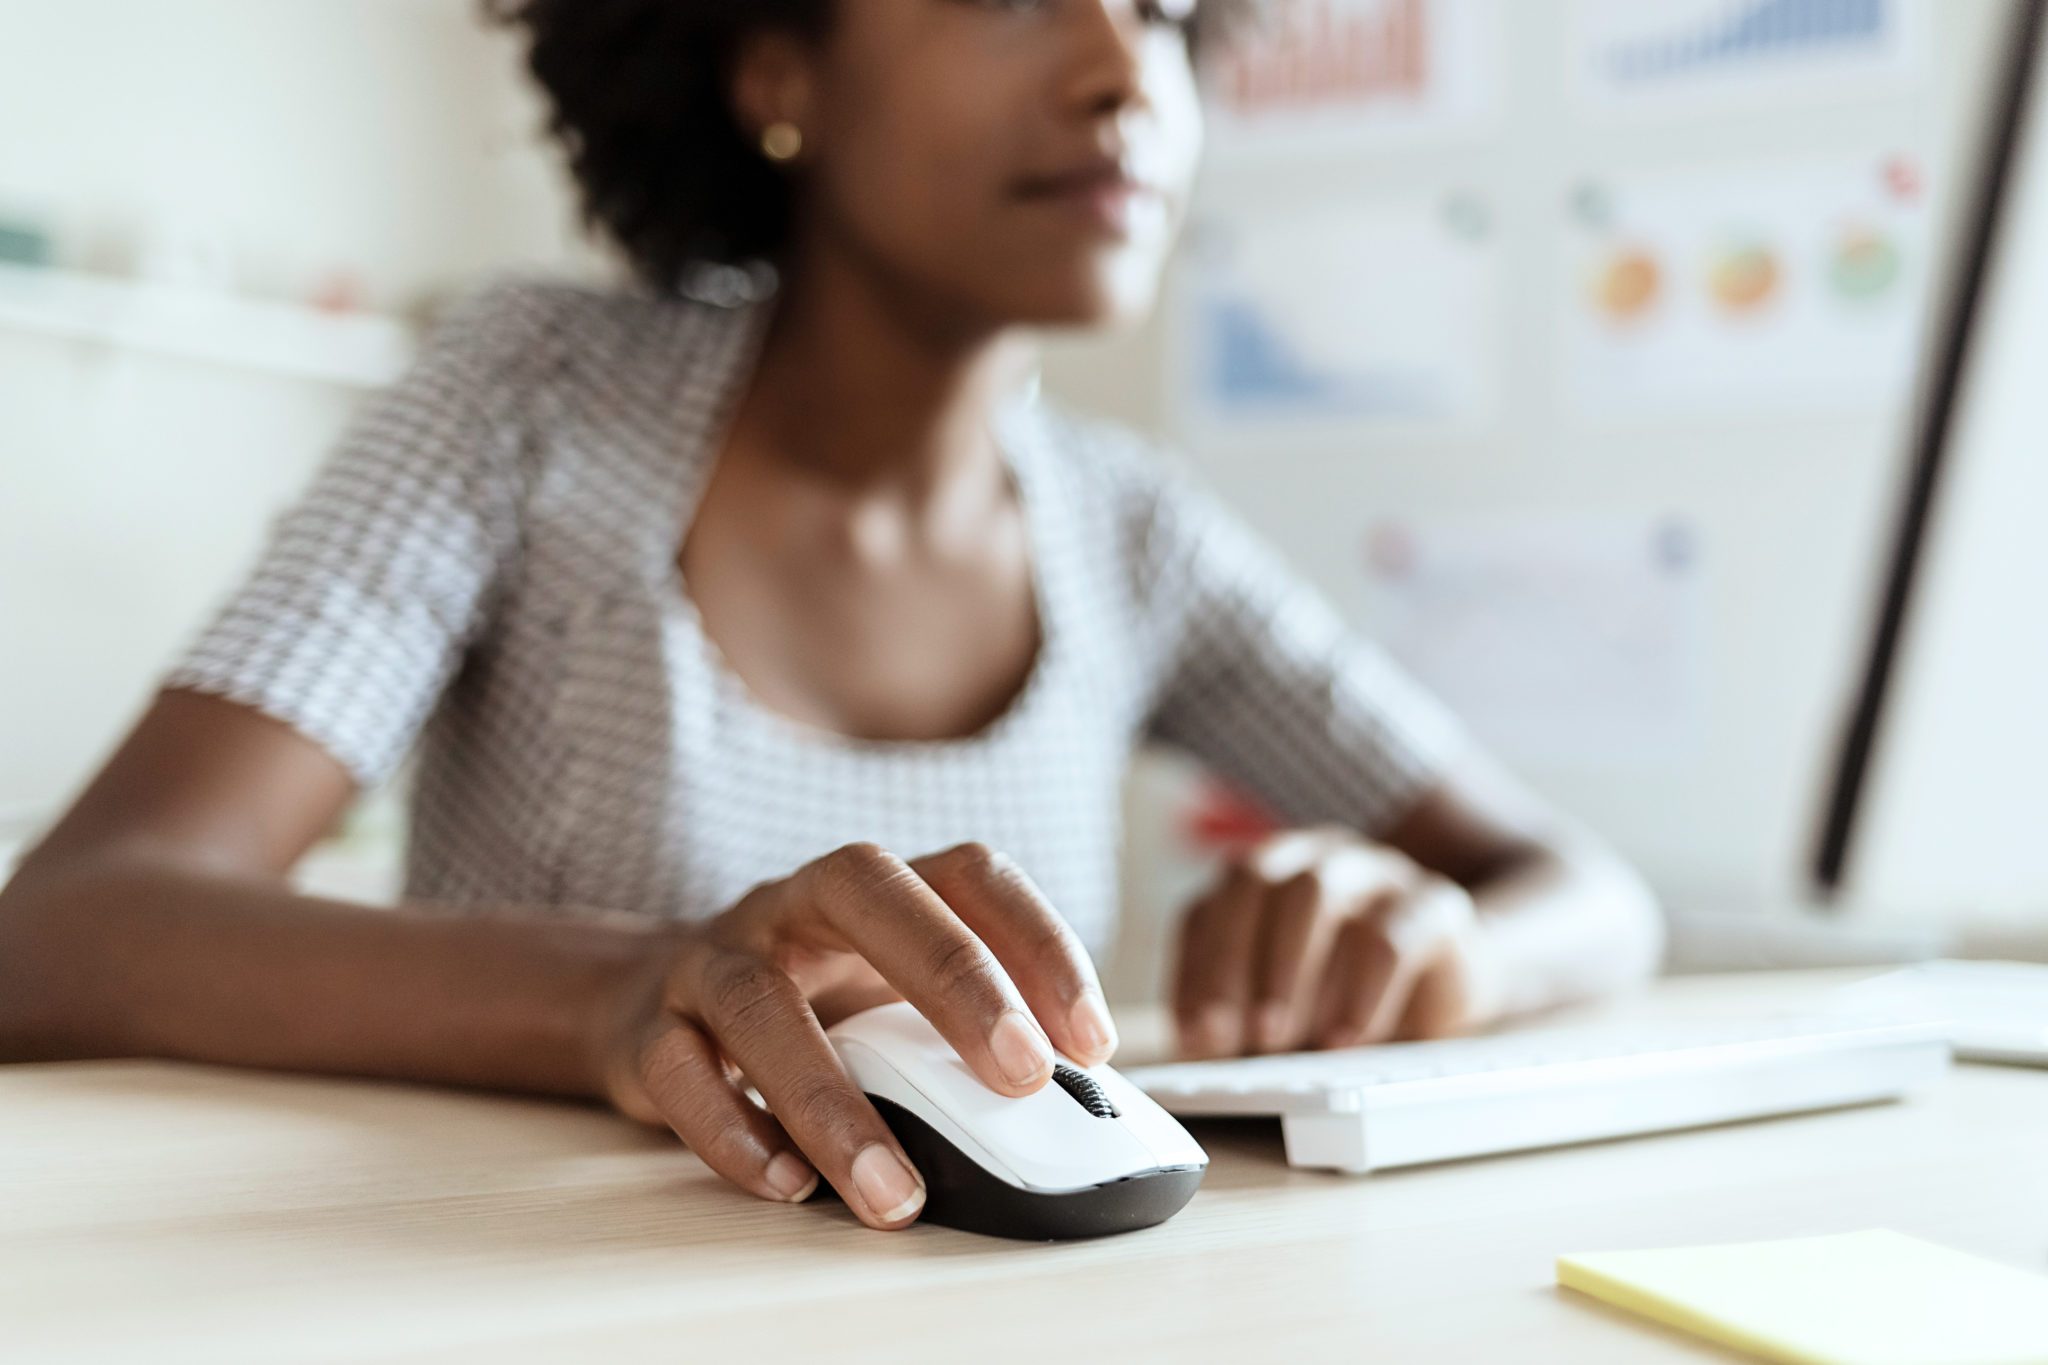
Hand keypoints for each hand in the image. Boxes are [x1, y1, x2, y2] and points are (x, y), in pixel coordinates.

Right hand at [593, 842, 1116, 1229]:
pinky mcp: (649, 1031)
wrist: (650, 1000)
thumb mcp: (891, 998)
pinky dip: (733, 1132)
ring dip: (832, 1101)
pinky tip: (789, 1184)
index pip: (969, 874)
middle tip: (1022, 1076)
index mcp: (874, 889)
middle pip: (868, 894)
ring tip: (893, 1189)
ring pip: (760, 1002)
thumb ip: (966, 1036)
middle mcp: (793, 905)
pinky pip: (679, 1071)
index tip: (1093, 1041)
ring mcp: (714, 960)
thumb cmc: (811, 1003)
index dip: (1039, 941)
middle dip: (955, 980)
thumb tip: (1075, 1109)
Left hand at [1170, 826, 1499, 1058]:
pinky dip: (1362, 991)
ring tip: (1279, 1037)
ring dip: (1288, 970)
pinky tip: (1346, 1039)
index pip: (1210, 907)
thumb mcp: (1281, 1011)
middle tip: (1234, 1035)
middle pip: (1256, 882)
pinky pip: (1392, 934)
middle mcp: (1314, 859)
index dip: (1197, 969)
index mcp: (1263, 877)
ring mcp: (1374, 871)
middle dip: (1234, 962)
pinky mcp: (1433, 903)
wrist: (1451, 980)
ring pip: (1317, 891)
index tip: (1197, 1033)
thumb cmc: (1345, 996)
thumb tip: (1199, 1046)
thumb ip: (1237, 1018)